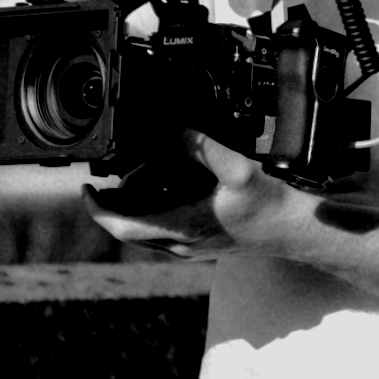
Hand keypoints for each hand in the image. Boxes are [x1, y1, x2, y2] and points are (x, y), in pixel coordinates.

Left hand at [83, 132, 294, 257]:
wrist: (292, 230)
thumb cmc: (268, 204)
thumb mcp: (237, 167)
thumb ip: (202, 146)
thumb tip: (173, 129)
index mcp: (182, 227)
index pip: (123, 227)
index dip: (97, 209)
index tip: (87, 189)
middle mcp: (180, 244)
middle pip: (129, 228)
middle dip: (116, 200)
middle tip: (116, 174)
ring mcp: (188, 248)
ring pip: (144, 231)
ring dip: (135, 205)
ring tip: (142, 175)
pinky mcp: (197, 245)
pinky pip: (161, 231)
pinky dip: (153, 210)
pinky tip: (167, 188)